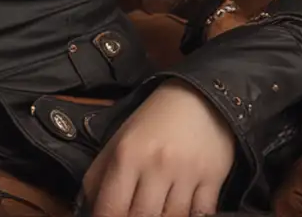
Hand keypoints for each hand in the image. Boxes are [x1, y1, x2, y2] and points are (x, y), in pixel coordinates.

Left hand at [82, 79, 234, 216]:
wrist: (199, 97)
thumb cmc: (154, 122)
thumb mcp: (118, 142)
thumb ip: (99, 178)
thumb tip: (88, 209)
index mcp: (127, 155)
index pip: (111, 208)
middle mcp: (156, 165)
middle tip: (136, 214)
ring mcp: (187, 173)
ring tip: (157, 211)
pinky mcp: (213, 178)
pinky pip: (202, 214)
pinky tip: (182, 212)